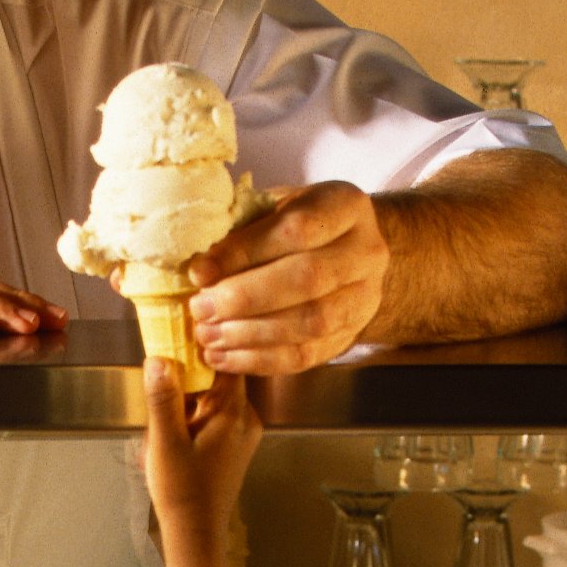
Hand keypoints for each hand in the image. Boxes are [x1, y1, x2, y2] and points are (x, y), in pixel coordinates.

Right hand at [138, 358, 265, 539]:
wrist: (196, 533)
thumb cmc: (183, 491)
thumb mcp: (165, 441)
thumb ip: (163, 397)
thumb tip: (158, 358)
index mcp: (234, 412)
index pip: (226, 360)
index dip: (203, 343)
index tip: (179, 330)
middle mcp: (247, 418)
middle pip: (220, 376)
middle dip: (190, 372)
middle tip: (162, 371)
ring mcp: (243, 432)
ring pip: (216, 395)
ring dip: (190, 394)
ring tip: (165, 407)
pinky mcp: (235, 445)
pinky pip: (216, 413)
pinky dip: (195, 411)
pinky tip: (175, 426)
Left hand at [190, 182, 390, 370]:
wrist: (347, 255)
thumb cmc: (298, 226)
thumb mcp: (276, 209)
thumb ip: (245, 229)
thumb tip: (200, 267)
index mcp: (345, 206)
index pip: (296, 228)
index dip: (244, 251)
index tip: (200, 271)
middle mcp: (366, 251)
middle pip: (306, 278)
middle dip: (244, 297)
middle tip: (200, 308)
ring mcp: (365, 298)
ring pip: (309, 323)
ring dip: (249, 334)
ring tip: (208, 335)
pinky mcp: (350, 336)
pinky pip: (306, 356)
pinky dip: (259, 360)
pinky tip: (224, 357)